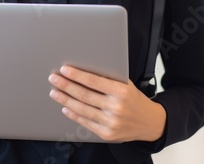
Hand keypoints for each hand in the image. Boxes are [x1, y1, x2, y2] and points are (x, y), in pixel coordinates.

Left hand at [48, 66, 165, 142]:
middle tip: (54, 78)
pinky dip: (73, 115)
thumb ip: (108, 79)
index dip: (77, 75)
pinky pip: (86, 123)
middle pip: (85, 95)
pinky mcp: (107, 134)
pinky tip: (65, 107)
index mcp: (121, 92)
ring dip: (65, 100)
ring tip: (55, 92)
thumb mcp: (125, 84)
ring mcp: (111, 123)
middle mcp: (116, 108)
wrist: (150, 122)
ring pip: (82, 109)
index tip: (65, 69)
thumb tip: (83, 71)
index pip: (94, 81)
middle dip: (66, 86)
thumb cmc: (134, 99)